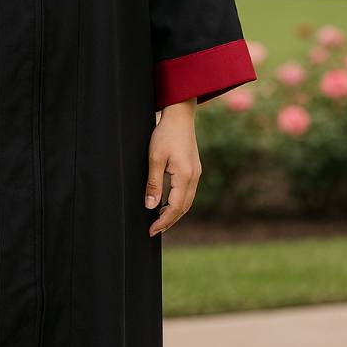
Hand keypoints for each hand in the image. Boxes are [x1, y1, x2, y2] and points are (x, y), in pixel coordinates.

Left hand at [145, 98, 200, 236]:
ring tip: (160, 220)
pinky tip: (168, 202)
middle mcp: (194, 177)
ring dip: (174, 212)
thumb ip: (153, 183)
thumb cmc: (165, 133)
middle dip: (169, 221)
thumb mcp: (154, 158)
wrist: (179, 115)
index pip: (175, 208)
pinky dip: (178, 201)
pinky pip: (188, 192)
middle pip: (184, 208)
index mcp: (185, 176)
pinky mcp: (194, 168)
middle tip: (154, 230)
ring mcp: (196, 172)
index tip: (151, 231)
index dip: (163, 221)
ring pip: (187, 201)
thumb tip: (151, 206)